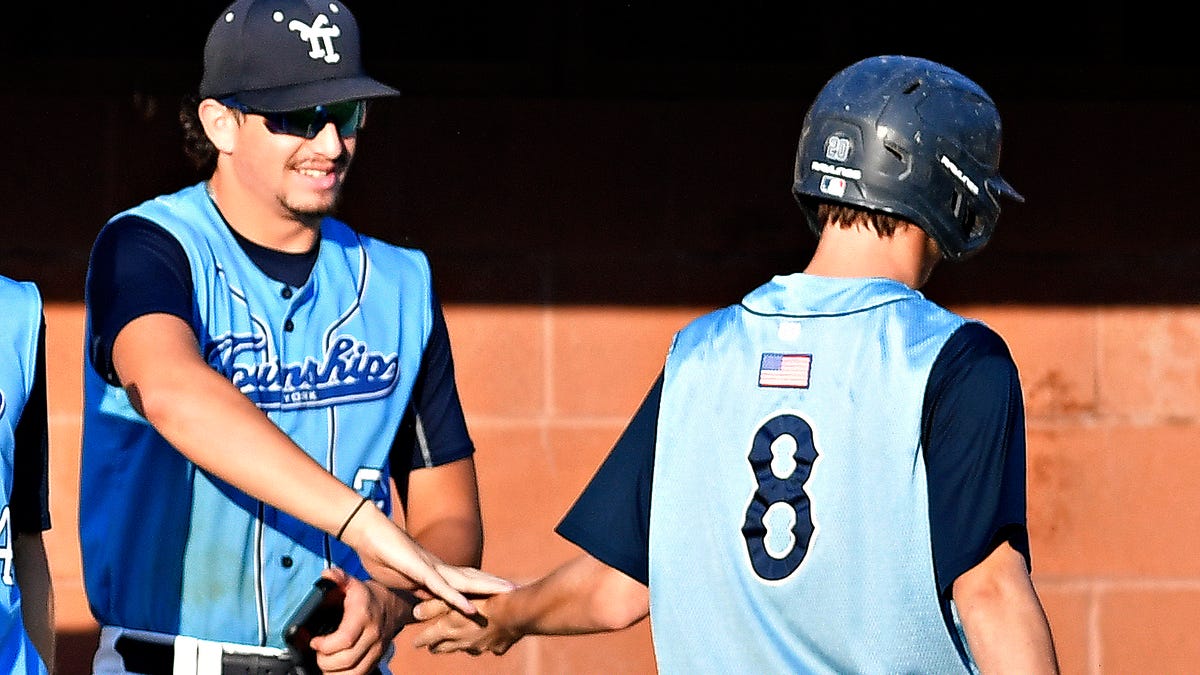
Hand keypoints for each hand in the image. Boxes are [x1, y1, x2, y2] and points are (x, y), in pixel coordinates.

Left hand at [306, 568, 389, 674]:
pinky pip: (361, 674)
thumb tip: (326, 575)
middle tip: (318, 653)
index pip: (344, 639)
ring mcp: (376, 648)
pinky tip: (335, 671)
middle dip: (325, 661)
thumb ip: (338, 578)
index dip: (325, 645)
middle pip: (347, 659)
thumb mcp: (352, 583)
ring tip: (324, 663)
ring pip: (354, 671)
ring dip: (334, 672)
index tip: (314, 642)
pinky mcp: (377, 658)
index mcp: (363, 616)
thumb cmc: (367, 596)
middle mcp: (372, 634)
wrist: (392, 605)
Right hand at [339, 502, 512, 614]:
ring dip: (487, 588)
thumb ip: (419, 590)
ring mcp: (430, 568)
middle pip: (473, 577)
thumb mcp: (404, 580)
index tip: (504, 592)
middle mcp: (439, 568)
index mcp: (436, 571)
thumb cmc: (383, 555)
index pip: (466, 580)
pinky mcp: (418, 570)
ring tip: (509, 592)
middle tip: (519, 589)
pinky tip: (470, 608)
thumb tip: (430, 601)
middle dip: (496, 584)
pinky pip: (441, 588)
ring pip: (464, 581)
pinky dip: (456, 599)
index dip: (485, 586)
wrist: (368, 533)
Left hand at [410, 593, 523, 655]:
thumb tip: (414, 612)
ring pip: (466, 649)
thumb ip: (432, 606)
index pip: (428, 639)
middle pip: (444, 649)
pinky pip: (489, 647)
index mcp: (448, 630)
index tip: (416, 643)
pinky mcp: (496, 647)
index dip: (420, 641)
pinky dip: (486, 643)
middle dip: (437, 647)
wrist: (515, 612)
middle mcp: (462, 642)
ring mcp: (480, 647)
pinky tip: (490, 637)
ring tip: (460, 641)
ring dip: (461, 645)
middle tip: (432, 646)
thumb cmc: (483, 600)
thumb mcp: (453, 598)